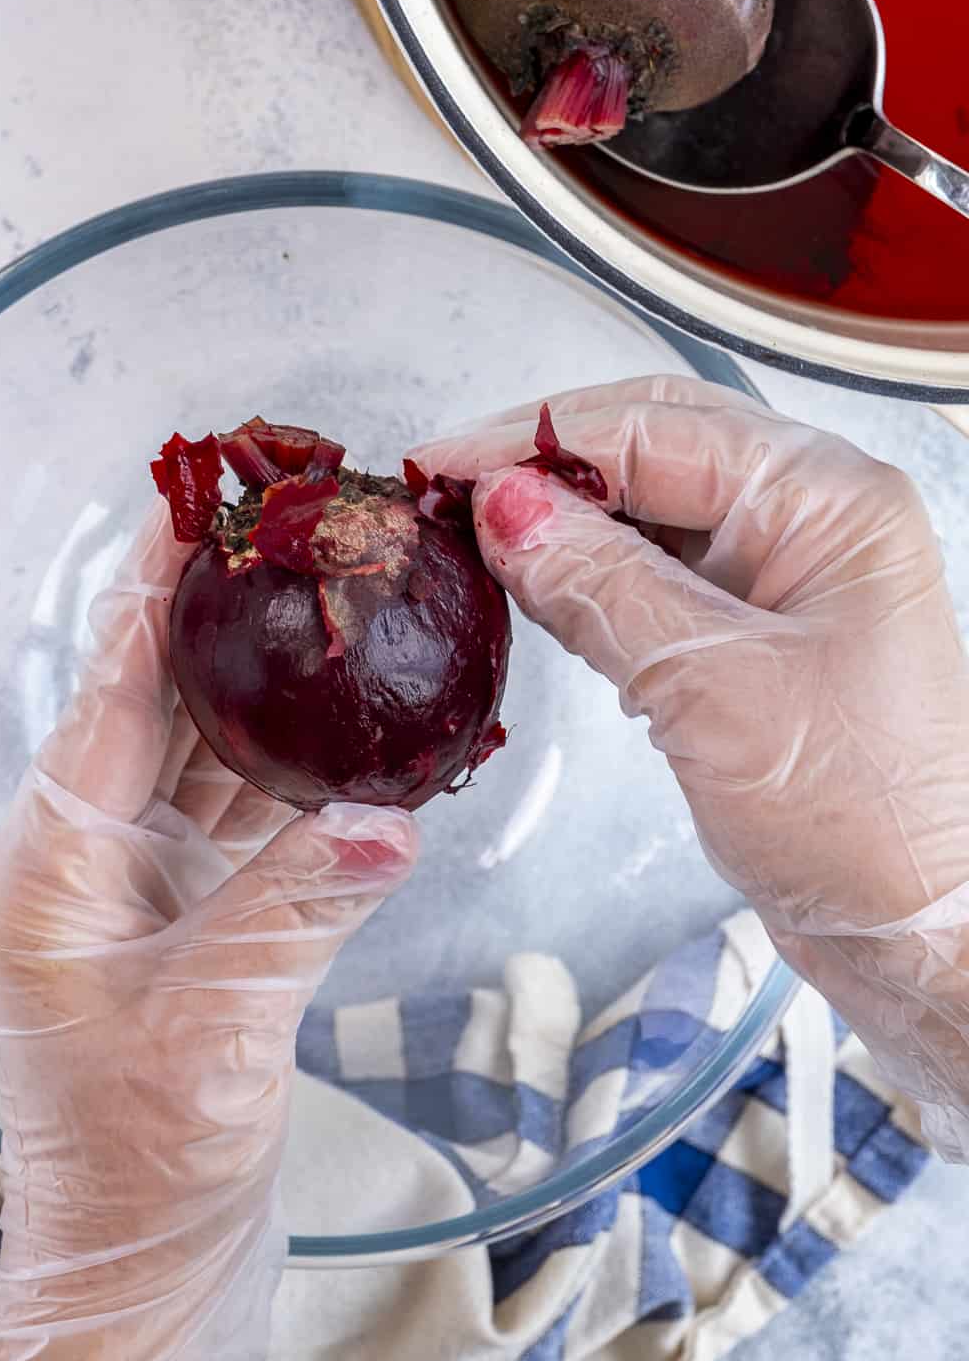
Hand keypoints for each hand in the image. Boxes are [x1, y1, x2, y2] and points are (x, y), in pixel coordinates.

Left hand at [0, 501, 416, 1360]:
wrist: (147, 1256)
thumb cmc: (142, 1159)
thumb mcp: (215, 1026)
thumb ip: (300, 905)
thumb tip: (390, 812)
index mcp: (49, 866)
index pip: (104, 698)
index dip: (150, 597)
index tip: (191, 508)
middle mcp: (82, 857)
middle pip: (154, 706)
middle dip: (218, 621)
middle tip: (285, 535)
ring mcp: (136, 882)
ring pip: (206, 753)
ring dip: (265, 688)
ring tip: (326, 604)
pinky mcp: (190, 910)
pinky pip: (244, 812)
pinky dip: (298, 771)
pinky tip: (353, 728)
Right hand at [414, 375, 968, 1157]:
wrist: (923, 933)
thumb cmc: (861, 819)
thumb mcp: (712, 690)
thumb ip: (601, 586)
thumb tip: (502, 507)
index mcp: (829, 500)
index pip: (655, 427)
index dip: (535, 442)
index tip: (441, 468)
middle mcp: (811, 519)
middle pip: (653, 447)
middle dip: (542, 465)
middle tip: (440, 490)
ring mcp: (784, 577)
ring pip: (649, 510)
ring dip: (560, 520)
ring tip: (467, 535)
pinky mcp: (755, 638)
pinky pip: (656, 577)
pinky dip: (589, 577)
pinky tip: (530, 589)